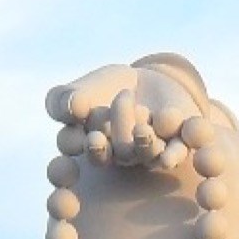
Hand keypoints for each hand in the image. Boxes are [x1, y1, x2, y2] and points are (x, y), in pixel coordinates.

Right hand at [46, 61, 209, 170]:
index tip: (79, 123)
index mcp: (90, 147)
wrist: (144, 81)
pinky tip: (170, 153)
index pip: (76, 147)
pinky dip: (173, 152)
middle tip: (122, 96)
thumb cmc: (104, 89)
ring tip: (143, 127)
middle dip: (117, 127)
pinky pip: (175, 152)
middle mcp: (118, 156)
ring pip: (143, 153)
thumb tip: (72, 106)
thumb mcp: (80, 89)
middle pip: (113, 152)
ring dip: (143, 142)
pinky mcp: (176, 145)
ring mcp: (147, 153)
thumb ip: (63, 99)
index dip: (74, 141)